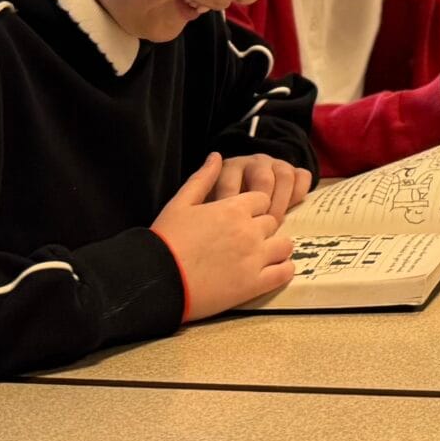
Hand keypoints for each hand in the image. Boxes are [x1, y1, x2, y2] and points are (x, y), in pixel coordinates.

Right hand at [153, 153, 296, 319]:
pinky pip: (284, 273)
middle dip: (261, 229)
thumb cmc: (165, 241)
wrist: (155, 281)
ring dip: (276, 248)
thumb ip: (202, 178)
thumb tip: (216, 156)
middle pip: (272, 221)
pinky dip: (282, 271)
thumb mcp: (179, 203)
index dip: (253, 208)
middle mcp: (249, 230)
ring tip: (260, 257)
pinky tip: (270, 273)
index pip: (262, 199)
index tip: (241, 220)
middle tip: (244, 241)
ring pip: (285, 245)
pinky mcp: (253, 284)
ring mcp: (254, 257)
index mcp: (233, 209)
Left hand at [212, 153, 311, 220]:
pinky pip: (302, 176)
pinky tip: (291, 210)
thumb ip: (209, 208)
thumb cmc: (226, 209)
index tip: (230, 230)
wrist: (251, 190)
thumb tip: (208, 223)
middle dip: (263, 207)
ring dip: (281, 203)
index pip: (230, 183)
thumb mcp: (211, 206)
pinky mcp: (296, 171)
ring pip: (284, 177)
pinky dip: (299, 193)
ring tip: (275, 224)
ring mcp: (277, 165)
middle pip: (262, 179)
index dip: (232, 208)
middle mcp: (254, 162)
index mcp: (230, 168)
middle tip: (259, 230)